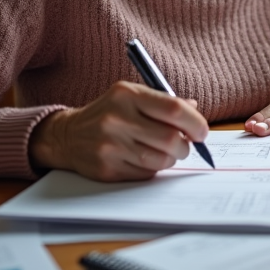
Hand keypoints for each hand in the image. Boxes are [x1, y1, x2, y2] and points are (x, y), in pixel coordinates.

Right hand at [29, 81, 209, 180]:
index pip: (174, 109)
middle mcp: (117, 118)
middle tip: (184, 146)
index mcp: (127, 95)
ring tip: (164, 152)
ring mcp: (110, 145)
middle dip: (185, 146)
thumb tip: (194, 110)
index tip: (202, 132)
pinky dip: (152, 169)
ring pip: (161, 160)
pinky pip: (145, 174)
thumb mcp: (131, 96)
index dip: (195, 123)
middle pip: (171, 139)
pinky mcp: (107, 168)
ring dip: (170, 159)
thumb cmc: (109, 112)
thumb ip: (163, 102)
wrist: (67, 135)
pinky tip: (143, 159)